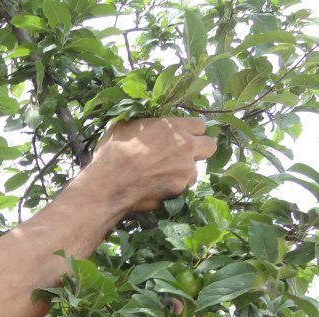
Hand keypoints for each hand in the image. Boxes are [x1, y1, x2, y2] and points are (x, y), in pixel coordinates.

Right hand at [85, 116, 217, 214]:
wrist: (108, 182)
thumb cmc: (113, 152)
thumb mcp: (126, 126)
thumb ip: (145, 124)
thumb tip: (144, 124)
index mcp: (175, 126)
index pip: (200, 126)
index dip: (191, 133)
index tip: (181, 139)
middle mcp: (186, 146)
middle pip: (210, 146)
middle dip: (199, 151)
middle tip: (182, 157)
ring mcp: (185, 169)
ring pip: (195, 172)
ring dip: (184, 174)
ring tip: (163, 178)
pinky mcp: (179, 190)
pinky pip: (182, 189)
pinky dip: (173, 190)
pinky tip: (156, 189)